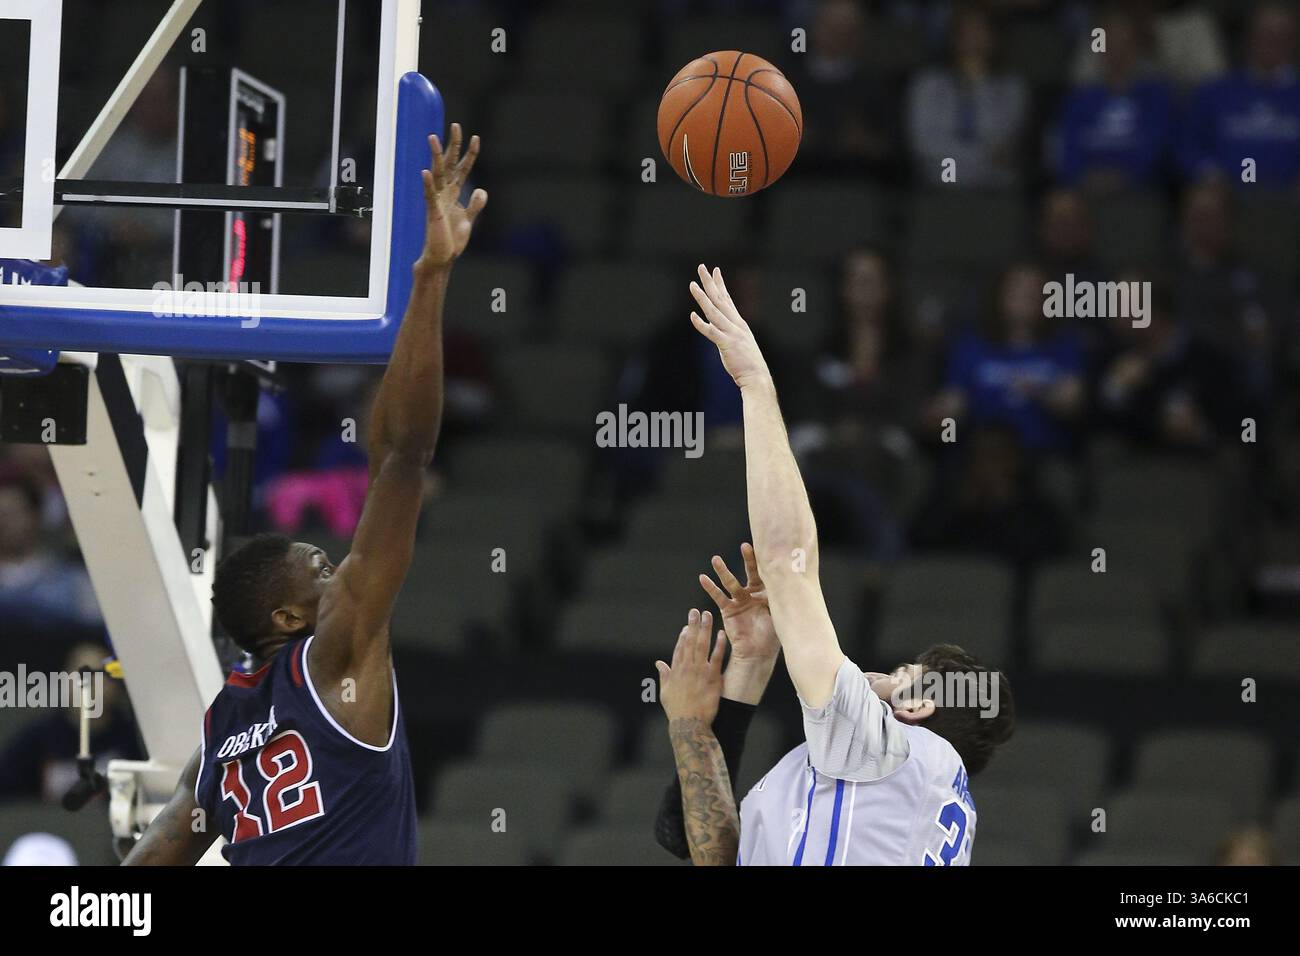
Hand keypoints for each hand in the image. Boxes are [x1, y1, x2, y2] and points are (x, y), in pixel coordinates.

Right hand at [418, 123, 486, 268]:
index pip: (462, 169)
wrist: (442, 258)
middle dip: (453, 145)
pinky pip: (429, 195)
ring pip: (436, 174)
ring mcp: (437, 201)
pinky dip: (427, 184)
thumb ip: (476, 204)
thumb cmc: (452, 240)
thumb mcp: (468, 219)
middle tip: (455, 125)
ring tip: (433, 138)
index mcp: (454, 194)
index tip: (476, 137)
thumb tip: (481, 189)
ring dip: (435, 156)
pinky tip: (425, 172)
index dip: (470, 154)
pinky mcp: (432, 213)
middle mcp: (445, 193)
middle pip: (449, 164)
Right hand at [655, 609, 726, 724]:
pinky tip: (722, 634)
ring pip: (702, 645)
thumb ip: (664, 675)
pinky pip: (717, 658)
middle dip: (693, 625)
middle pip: (690, 642)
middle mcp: (687, 668)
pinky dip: (719, 645)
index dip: (683, 635)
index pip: (679, 648)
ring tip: (708, 616)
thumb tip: (659, 663)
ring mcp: (700, 672)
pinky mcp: (712, 678)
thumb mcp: (665, 692)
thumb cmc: (677, 710)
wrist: (690, 724)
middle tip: (696, 611)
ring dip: (705, 629)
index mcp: (676, 670)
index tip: (687, 625)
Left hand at [689, 264, 770, 389]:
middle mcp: (735, 324)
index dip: (720, 284)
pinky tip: (693, 315)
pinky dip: (701, 324)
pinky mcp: (726, 344)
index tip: (715, 270)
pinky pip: (711, 332)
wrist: (757, 376)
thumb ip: (731, 333)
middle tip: (701, 267)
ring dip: (702, 297)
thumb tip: (722, 330)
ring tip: (692, 285)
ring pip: (714, 311)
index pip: (728, 299)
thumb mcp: (740, 343)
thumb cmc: (748, 363)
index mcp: (739, 323)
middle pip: (720, 299)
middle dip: (710, 282)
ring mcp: (731, 333)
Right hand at [699, 543, 778, 664]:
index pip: (767, 574)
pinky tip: (703, 579)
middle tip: (745, 546)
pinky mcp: (728, 609)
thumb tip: (789, 580)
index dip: (767, 562)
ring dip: (723, 571)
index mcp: (767, 593)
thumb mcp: (779, 613)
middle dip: (748, 559)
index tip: (768, 548)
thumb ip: (780, 597)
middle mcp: (753, 593)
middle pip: (750, 573)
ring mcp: (739, 600)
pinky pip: (718, 596)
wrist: (758, 652)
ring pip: (731, 582)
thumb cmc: (772, 635)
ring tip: (715, 559)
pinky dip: (711, 588)